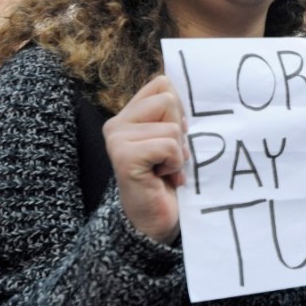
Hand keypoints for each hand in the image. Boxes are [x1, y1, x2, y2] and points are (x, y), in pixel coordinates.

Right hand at [103, 75, 187, 243]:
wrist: (156, 222)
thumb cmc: (169, 180)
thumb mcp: (174, 141)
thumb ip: (173, 115)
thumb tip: (189, 90)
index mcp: (128, 116)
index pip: (162, 84)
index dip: (179, 110)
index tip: (174, 137)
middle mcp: (116, 124)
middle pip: (169, 99)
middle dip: (180, 132)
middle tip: (168, 158)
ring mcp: (116, 140)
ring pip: (172, 126)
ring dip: (178, 153)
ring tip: (165, 170)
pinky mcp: (124, 157)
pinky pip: (168, 146)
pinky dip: (175, 164)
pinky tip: (163, 178)